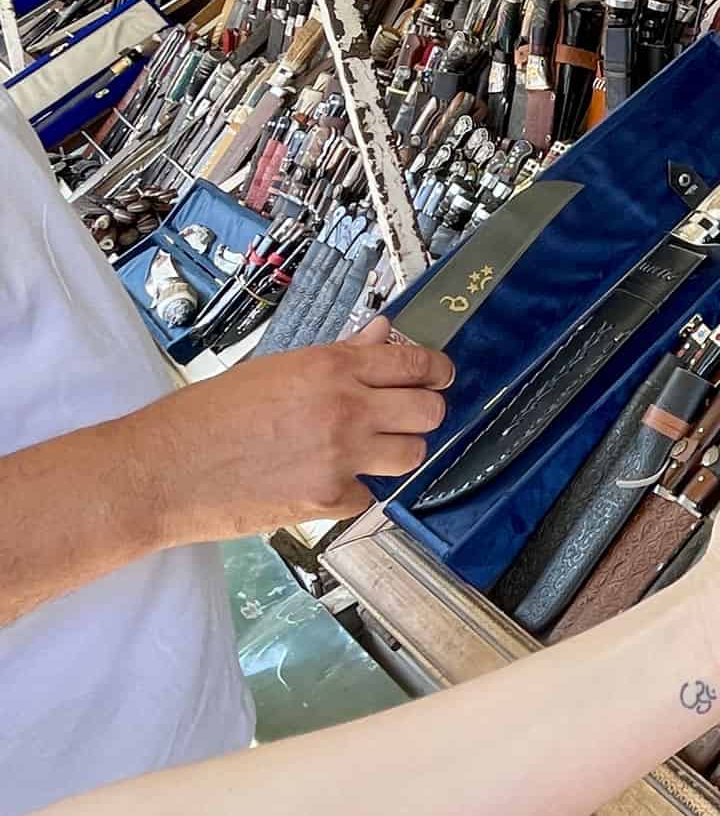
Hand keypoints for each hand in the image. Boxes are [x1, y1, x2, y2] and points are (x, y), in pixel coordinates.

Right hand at [147, 316, 453, 541]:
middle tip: (407, 415)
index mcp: (332, 367)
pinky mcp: (327, 501)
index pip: (417, 363)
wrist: (162, 470)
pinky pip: (368, 496)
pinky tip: (323, 481)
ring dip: (396, 452)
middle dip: (425, 412)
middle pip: (429, 411)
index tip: (440, 376)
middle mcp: (345, 409)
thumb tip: (382, 334)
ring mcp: (340, 458)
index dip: (436, 370)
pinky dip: (353, 491)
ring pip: (411, 454)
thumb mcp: (277, 368)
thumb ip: (339, 355)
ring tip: (367, 450)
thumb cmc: (208, 415)